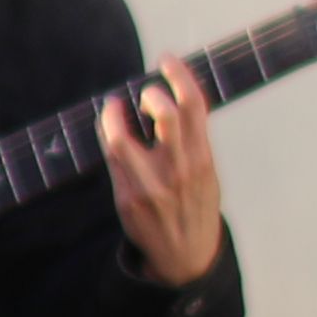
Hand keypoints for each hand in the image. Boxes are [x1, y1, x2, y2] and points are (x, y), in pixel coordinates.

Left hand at [99, 61, 227, 284]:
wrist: (186, 256)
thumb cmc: (195, 207)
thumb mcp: (207, 173)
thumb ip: (193, 140)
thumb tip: (174, 99)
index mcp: (202, 160)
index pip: (193, 106)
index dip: (179, 75)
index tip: (167, 60)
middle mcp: (178, 171)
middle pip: (164, 114)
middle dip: (150, 93)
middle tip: (145, 91)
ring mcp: (150, 186)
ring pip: (123, 139)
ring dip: (115, 115)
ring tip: (116, 108)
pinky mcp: (128, 198)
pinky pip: (112, 159)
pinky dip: (109, 137)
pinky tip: (111, 131)